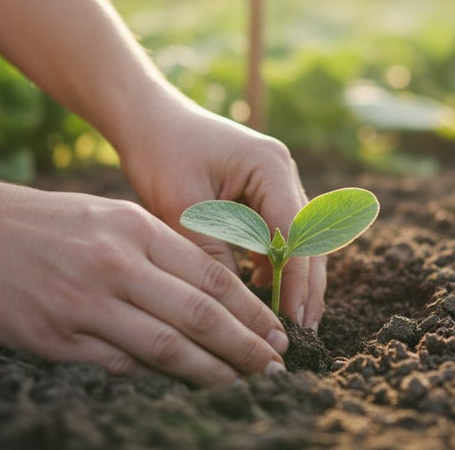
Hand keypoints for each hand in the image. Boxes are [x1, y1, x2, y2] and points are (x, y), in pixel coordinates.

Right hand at [0, 179, 287, 385]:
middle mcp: (114, 264)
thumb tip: (210, 296)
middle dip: (245, 347)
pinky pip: (116, 367)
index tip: (277, 333)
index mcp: (133, 228)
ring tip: (240, 385)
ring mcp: (83, 303)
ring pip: (164, 348)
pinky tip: (177, 386)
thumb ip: (157, 249)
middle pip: (198, 315)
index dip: (251, 311)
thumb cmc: (43, 221)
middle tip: (276, 368)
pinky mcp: (54, 338)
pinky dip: (152, 379)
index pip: (211, 277)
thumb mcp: (107, 214)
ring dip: (210, 372)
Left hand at [118, 101, 326, 330]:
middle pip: (308, 237)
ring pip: (297, 239)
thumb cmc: (160, 154)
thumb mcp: (182, 209)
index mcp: (270, 166)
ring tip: (290, 322)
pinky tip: (265, 294)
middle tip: (302, 332)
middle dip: (306, 285)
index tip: (294, 320)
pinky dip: (275, 265)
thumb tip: (238, 306)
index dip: (297, 279)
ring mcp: (275, 182)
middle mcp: (282, 172)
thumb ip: (213, 254)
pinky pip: (277, 235)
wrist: (146, 122)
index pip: (295, 232)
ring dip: (294, 278)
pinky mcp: (261, 194)